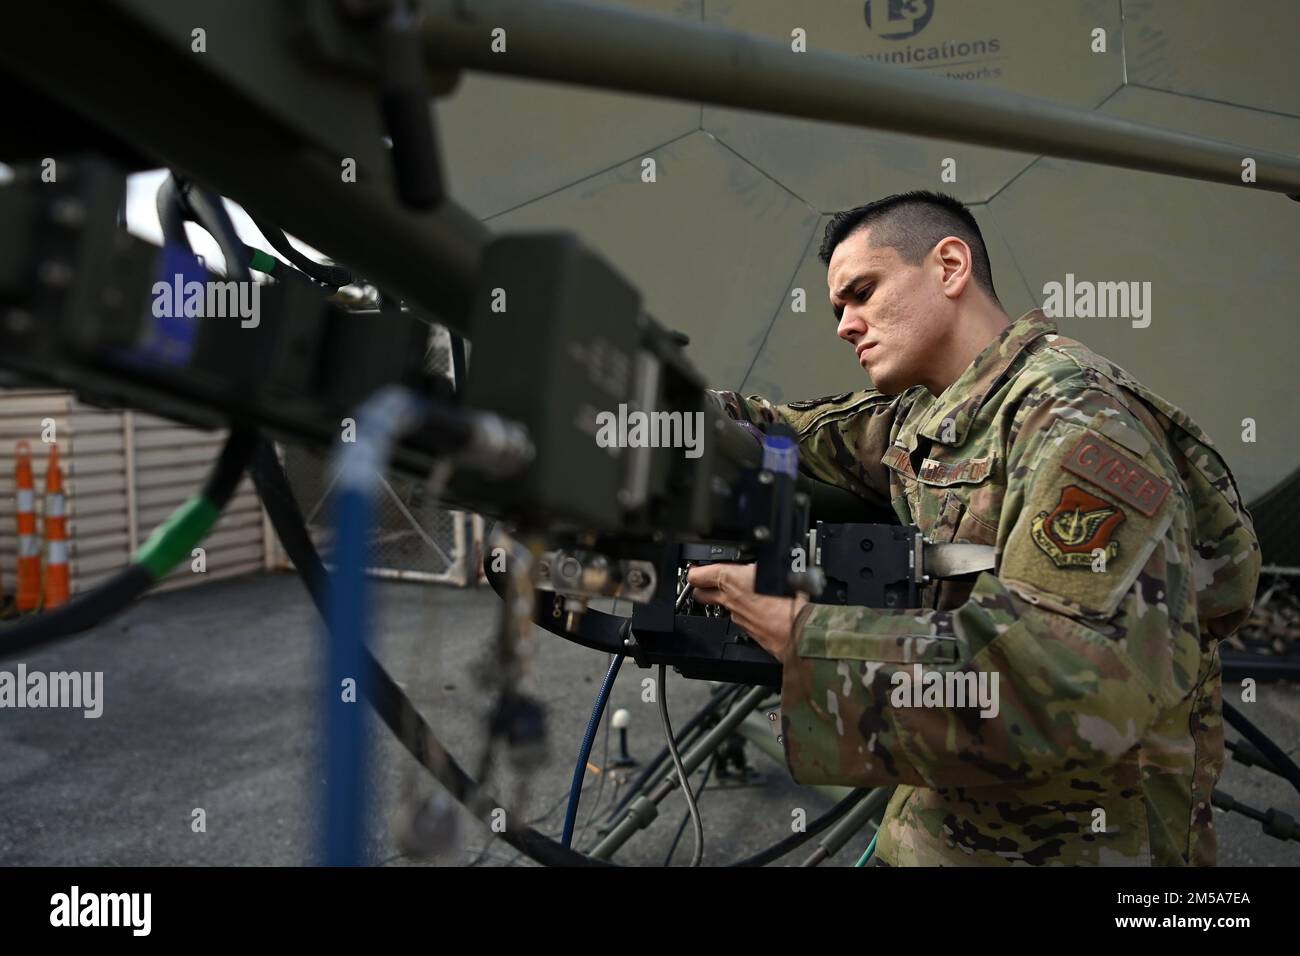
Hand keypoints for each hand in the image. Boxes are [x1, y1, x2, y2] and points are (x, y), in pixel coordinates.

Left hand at [685, 563, 807, 663]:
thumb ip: (760, 564)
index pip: (696, 575)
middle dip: (705, 587)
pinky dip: (749, 612)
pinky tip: (765, 607)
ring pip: (725, 607)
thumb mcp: (777, 567)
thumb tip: (764, 559)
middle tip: (714, 580)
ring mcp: (739, 619)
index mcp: (731, 580)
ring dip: (731, 599)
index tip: (699, 568)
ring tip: (749, 590)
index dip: (696, 570)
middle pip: (702, 594)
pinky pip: (743, 619)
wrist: (804, 632)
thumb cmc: (792, 600)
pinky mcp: (750, 633)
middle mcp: (730, 601)